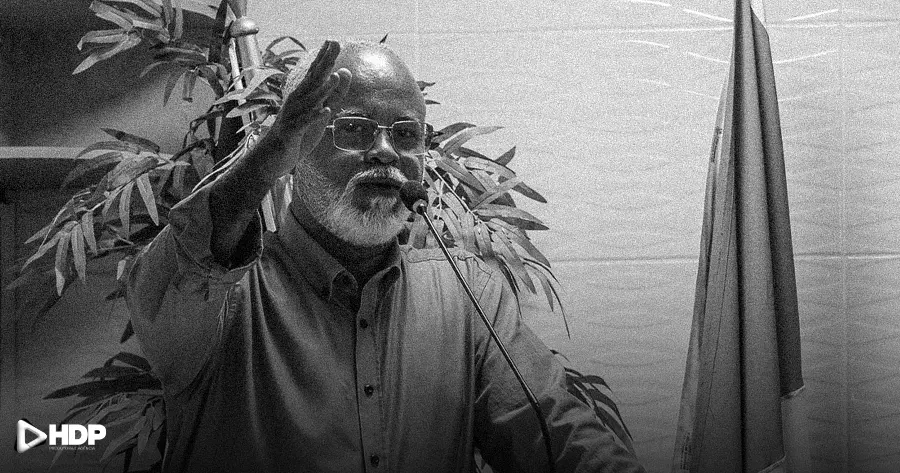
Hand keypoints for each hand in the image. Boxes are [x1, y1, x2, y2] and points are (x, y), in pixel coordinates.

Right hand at [265, 40, 350, 176]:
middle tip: (333, 44)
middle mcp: (296, 102)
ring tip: (335, 77)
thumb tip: (344, 71)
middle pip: (312, 80)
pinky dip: (314, 117)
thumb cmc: (297, 134)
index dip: (325, 57)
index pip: (315, 73)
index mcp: (303, 96)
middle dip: (324, 63)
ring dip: (322, 90)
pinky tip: (325, 111)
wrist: (273, 159)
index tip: (334, 40)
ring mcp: (292, 116)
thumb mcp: (320, 112)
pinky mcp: (291, 133)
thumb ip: (333, 94)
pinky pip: (304, 124)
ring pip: (309, 101)